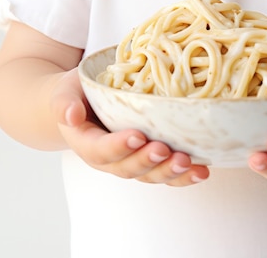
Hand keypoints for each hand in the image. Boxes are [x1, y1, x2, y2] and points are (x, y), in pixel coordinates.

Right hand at [52, 69, 209, 185]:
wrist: (82, 103)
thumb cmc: (76, 94)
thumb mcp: (65, 91)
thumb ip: (64, 102)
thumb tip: (70, 115)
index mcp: (86, 143)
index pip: (101, 150)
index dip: (119, 147)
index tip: (137, 136)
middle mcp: (110, 159)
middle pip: (128, 168)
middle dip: (149, 161)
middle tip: (166, 150)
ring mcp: (131, 161)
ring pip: (150, 175)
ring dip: (170, 172)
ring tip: (190, 165)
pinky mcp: (149, 158)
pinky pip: (165, 172)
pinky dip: (184, 175)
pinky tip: (202, 171)